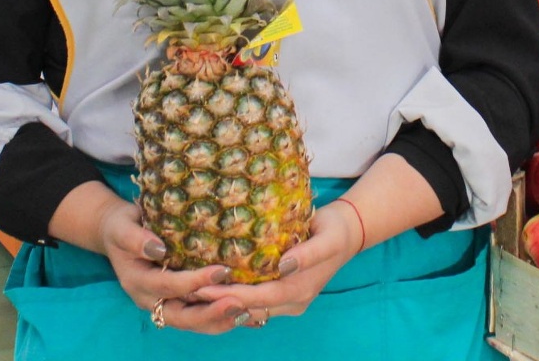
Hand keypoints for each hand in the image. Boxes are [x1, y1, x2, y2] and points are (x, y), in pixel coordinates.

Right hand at [94, 196, 248, 333]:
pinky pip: (200, 316)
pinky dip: (221, 318)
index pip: (168, 286)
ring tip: (246, 312)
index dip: (193, 282)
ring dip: (219, 320)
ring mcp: (164, 303)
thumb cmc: (122, 226)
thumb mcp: (122, 227)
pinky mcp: (178, 302)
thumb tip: (158, 249)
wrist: (119, 233)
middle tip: (239, 304)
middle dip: (210, 313)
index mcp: (138, 282)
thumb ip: (136, 239)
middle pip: (181, 315)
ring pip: (192, 322)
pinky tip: (247, 315)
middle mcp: (151, 299)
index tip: (221, 272)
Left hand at [191, 200, 363, 326]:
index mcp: (301, 290)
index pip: (260, 298)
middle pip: (251, 308)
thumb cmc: (335, 231)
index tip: (204, 288)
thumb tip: (283, 266)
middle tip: (188, 291)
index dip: (231, 296)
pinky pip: (257, 301)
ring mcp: (289, 300)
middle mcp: (293, 301)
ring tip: (195, 290)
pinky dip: (236, 296)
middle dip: (220, 302)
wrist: (350, 231)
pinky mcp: (285, 293)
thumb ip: (308, 254)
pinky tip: (216, 286)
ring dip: (225, 302)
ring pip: (252, 308)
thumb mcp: (327, 238)